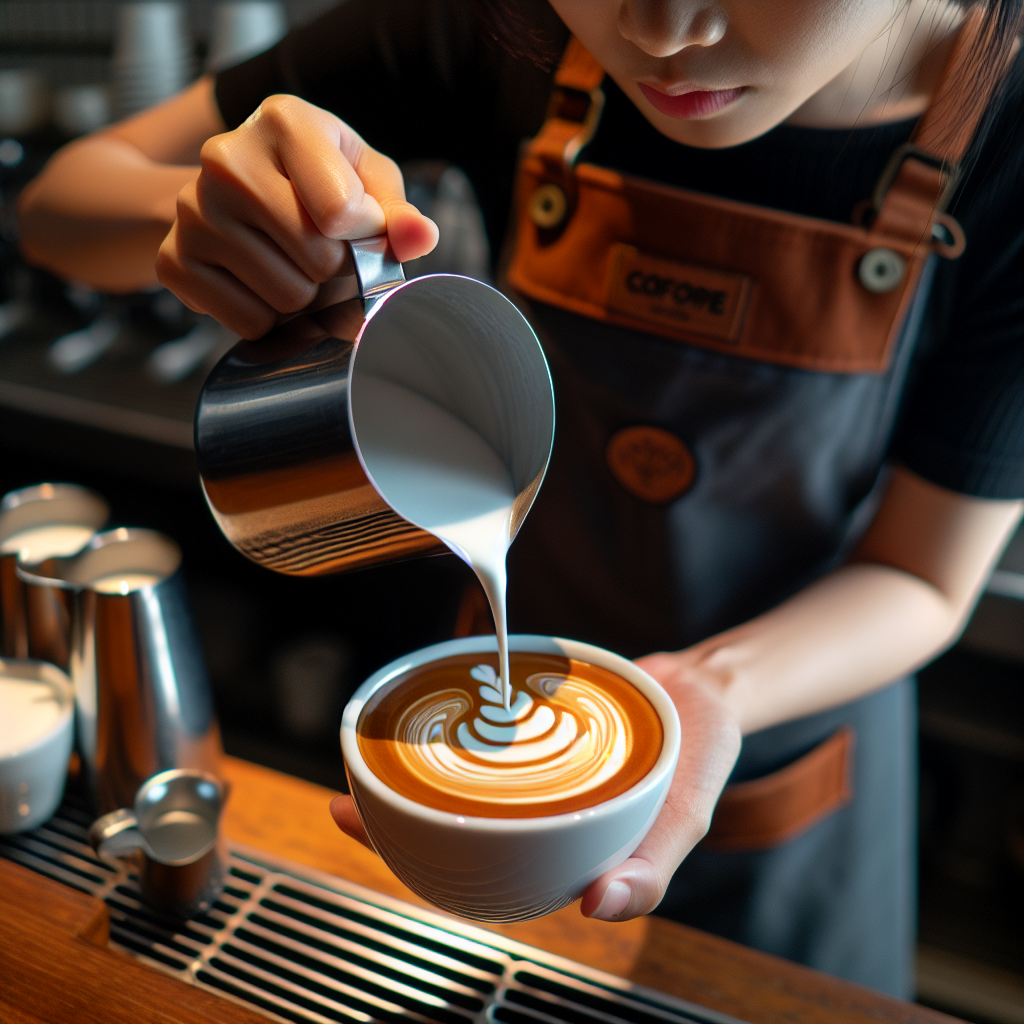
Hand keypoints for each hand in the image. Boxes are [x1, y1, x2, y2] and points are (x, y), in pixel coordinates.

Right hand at [156, 93, 437, 338]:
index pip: (342, 212)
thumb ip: (399, 213)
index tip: (357, 224)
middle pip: (318, 260)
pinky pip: (251, 322)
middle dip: (336, 271)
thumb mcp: (367, 182)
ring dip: (305, 298)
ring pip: (287, 297)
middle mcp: (226, 157)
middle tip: (323, 253)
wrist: (235, 191)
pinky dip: (270, 318)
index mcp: (284, 121)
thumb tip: (420, 236)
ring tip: (293, 265)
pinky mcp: (173, 260)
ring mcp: (191, 210)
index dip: (364, 235)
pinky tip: (261, 282)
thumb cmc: (318, 183)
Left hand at [329, 648, 741, 921]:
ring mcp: (529, 760)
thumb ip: (651, 867)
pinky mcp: (531, 716)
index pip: (476, 861)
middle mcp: (533, 804)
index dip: (414, 853)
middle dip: (393, 810)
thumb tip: (596, 905)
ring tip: (368, 750)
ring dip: (414, 763)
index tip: (360, 829)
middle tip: (343, 797)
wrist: (707, 691)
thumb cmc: (697, 762)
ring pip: (459, 767)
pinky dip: (456, 711)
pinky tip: (428, 700)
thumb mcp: (686, 819)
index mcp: (557, 843)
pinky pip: (486, 718)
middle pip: (451, 812)